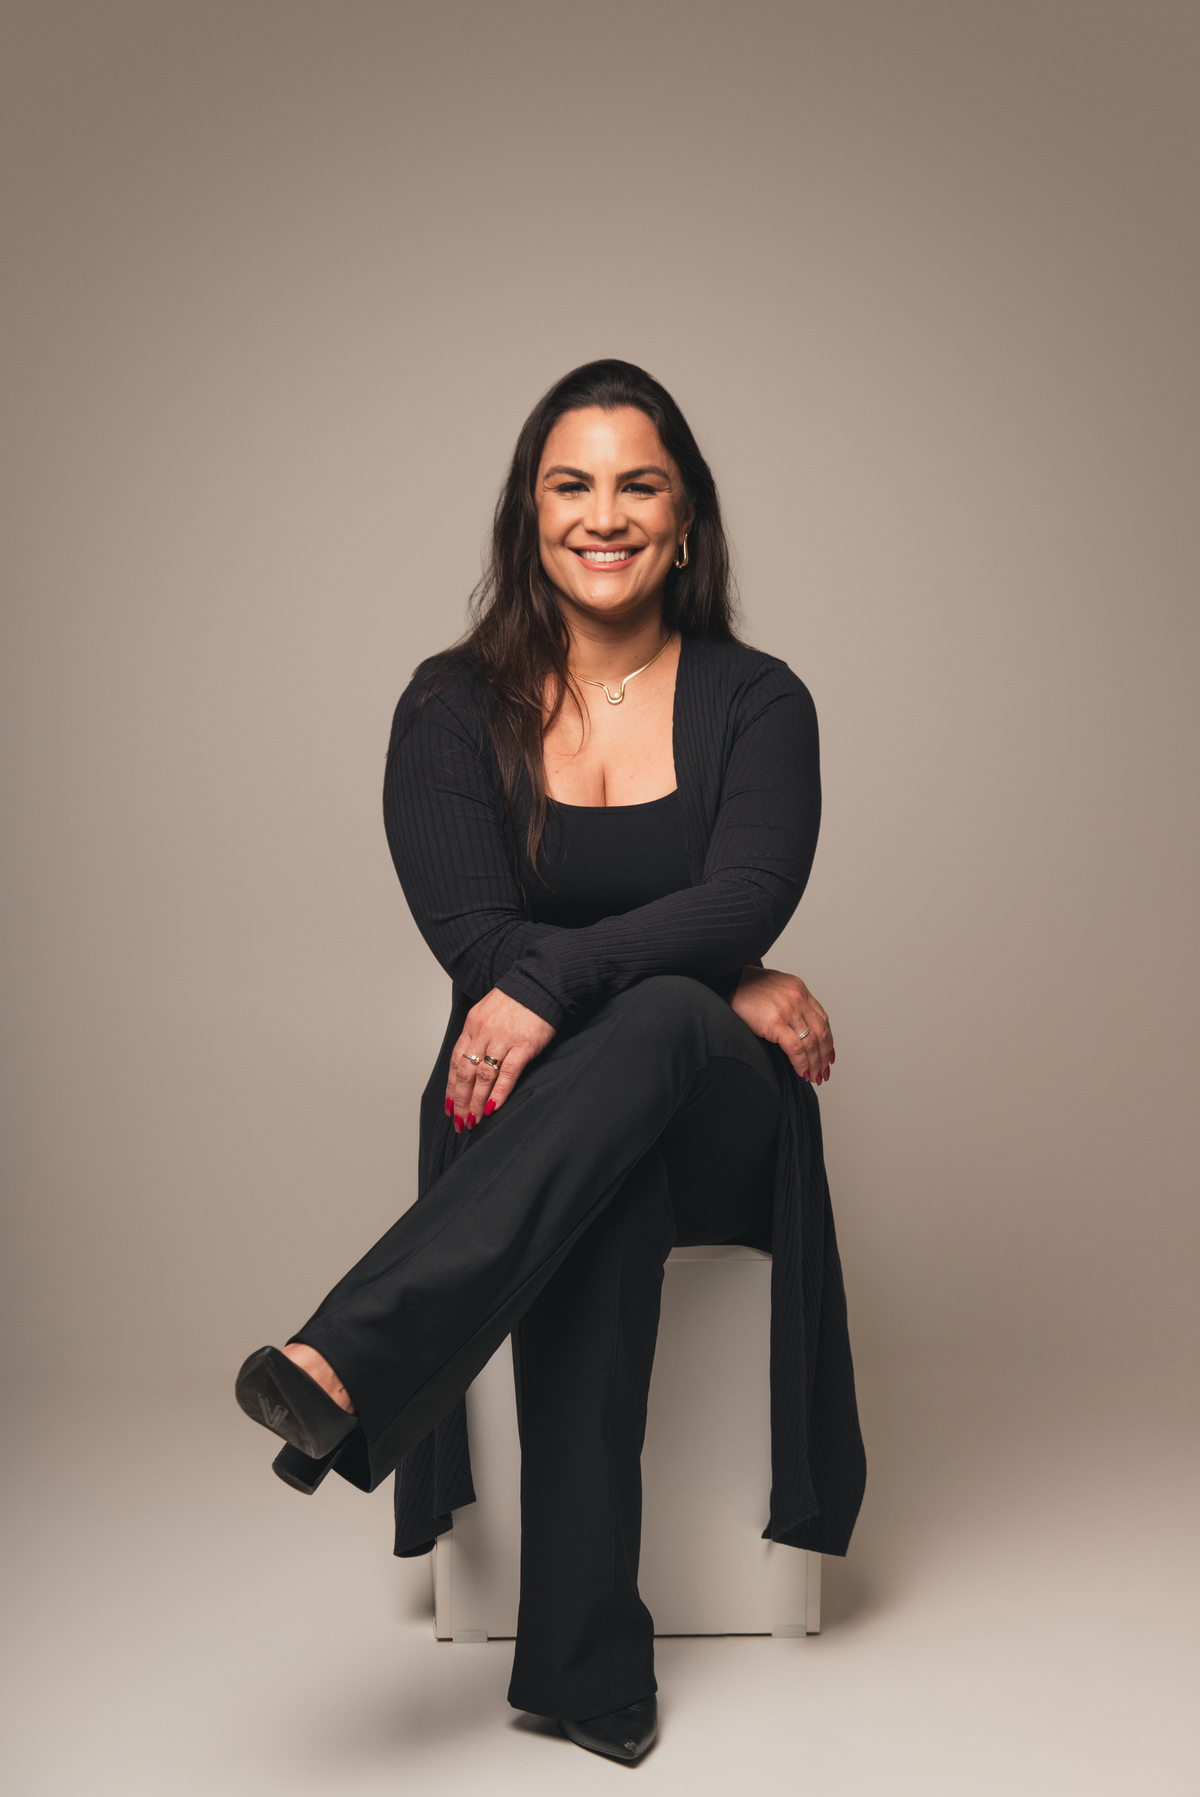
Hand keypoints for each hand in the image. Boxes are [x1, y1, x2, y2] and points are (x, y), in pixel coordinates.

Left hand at [446, 988, 556, 1130]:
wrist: (541, 981)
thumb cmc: (518, 998)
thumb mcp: (488, 1011)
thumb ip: (479, 1033)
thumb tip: (473, 1059)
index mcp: (473, 1025)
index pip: (455, 1061)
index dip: (451, 1086)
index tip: (449, 1105)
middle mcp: (483, 1032)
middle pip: (465, 1072)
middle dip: (460, 1100)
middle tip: (460, 1121)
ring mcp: (503, 1038)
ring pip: (483, 1076)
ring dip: (476, 1102)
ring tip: (474, 1120)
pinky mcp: (524, 1044)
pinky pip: (508, 1072)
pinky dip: (500, 1092)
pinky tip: (494, 1107)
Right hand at [730, 966, 834, 1083]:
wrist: (728, 982)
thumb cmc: (746, 988)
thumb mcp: (775, 989)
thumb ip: (790, 1004)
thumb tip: (798, 1028)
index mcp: (799, 989)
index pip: (822, 1019)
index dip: (827, 1039)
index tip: (828, 1054)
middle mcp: (798, 998)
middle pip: (821, 1032)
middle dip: (824, 1055)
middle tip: (823, 1070)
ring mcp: (788, 1010)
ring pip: (811, 1043)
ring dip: (815, 1063)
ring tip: (814, 1076)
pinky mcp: (776, 1023)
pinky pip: (796, 1049)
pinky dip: (802, 1064)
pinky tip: (802, 1072)